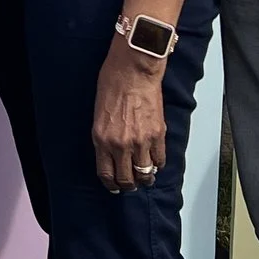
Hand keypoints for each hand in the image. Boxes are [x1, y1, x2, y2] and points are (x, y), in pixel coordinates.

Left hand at [92, 43, 167, 192]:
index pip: (106, 174)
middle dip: (129, 185)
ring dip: (145, 178)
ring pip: (145, 173)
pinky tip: (155, 162)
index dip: (112, 185)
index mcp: (101, 140)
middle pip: (126, 179)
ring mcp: (140, 142)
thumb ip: (104, 136)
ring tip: (146, 177)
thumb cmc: (112, 84)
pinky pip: (159, 159)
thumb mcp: (98, 114)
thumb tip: (111, 152)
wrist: (133, 70)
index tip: (115, 188)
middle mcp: (120, 145)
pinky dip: (158, 164)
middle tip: (131, 185)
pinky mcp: (157, 135)